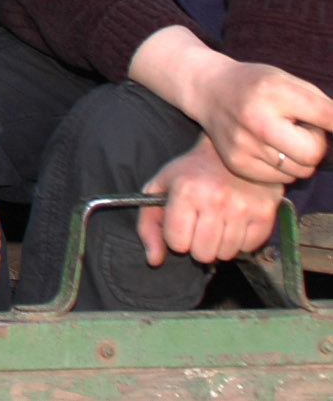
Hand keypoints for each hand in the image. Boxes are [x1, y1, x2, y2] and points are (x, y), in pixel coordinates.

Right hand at [130, 28, 332, 183]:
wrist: (206, 90)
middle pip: (313, 153)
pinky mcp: (237, 163)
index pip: (327, 116)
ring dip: (300, 157)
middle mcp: (256, 119)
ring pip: (301, 170)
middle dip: (316, 144)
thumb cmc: (256, 85)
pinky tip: (267, 147)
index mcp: (273, 91)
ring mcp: (244, 144)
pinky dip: (282, 166)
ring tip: (281, 136)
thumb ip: (321, 106)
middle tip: (301, 129)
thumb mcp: (287, 81)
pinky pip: (281, 178)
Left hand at [138, 135, 284, 266]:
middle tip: (199, 224)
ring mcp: (242, 208)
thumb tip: (154, 260)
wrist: (230, 152)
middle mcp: (215, 199)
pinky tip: (234, 221)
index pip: (177, 243)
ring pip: (225, 254)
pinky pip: (248, 248)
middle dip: (197, 244)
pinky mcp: (264, 214)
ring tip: (217, 221)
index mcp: (186, 191)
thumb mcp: (160, 188)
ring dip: (218, 244)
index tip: (181, 223)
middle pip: (202, 254)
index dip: (176, 237)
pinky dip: (240, 241)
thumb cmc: (190, 172)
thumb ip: (148, 225)